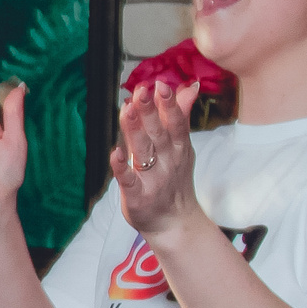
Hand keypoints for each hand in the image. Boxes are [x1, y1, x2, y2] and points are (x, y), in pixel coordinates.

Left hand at [111, 81, 207, 239]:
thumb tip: (191, 87)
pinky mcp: (137, 197)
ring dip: (134, 131)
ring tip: (128, 110)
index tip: (160, 85)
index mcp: (178, 148)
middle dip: (150, 111)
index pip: (175, 123)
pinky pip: (129, 181)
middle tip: (141, 91)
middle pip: (157, 133)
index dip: (168, 104)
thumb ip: (182, 116)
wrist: (174, 223)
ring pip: (143, 152)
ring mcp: (152, 180)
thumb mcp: (182, 147)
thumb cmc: (174, 179)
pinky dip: (122, 168)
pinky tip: (115, 153)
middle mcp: (166, 161)